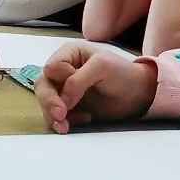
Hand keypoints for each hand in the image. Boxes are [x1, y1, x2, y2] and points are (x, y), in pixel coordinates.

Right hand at [34, 43, 157, 133]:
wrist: (137, 94)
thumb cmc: (122, 73)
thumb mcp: (101, 67)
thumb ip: (78, 80)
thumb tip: (61, 101)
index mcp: (69, 53)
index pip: (51, 67)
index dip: (62, 79)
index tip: (77, 88)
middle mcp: (63, 70)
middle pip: (43, 86)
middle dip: (49, 102)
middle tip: (60, 115)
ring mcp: (64, 89)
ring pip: (45, 103)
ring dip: (53, 116)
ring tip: (66, 126)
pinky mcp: (69, 106)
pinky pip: (56, 116)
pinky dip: (63, 122)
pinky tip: (83, 120)